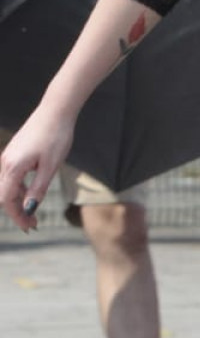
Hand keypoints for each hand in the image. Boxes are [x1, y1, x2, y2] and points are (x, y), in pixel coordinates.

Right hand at [0, 105, 76, 231]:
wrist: (56, 110)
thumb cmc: (56, 136)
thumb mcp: (51, 166)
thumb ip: (38, 188)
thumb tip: (28, 210)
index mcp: (13, 167)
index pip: (6, 200)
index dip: (16, 216)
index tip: (29, 227)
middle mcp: (5, 163)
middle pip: (5, 195)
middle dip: (17, 212)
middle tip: (33, 225)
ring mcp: (8, 157)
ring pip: (8, 186)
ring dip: (18, 201)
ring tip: (33, 214)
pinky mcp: (14, 153)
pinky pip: (12, 176)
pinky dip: (20, 188)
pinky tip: (31, 194)